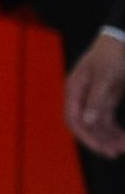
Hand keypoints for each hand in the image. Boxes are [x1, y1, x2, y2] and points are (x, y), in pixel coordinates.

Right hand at [67, 36, 124, 158]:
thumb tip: (88, 122)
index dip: (86, 136)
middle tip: (115, 153)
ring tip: (123, 148)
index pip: (74, 119)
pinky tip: (123, 138)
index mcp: (74, 90)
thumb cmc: (111, 55)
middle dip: (99, 140)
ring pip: (97, 125)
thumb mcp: (106, 77)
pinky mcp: (106, 99)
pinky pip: (107, 119)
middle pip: (86, 125)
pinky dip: (115, 129)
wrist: (121, 40)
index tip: (101, 148)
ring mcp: (93, 98)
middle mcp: (81, 97)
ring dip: (109, 137)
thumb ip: (97, 100)